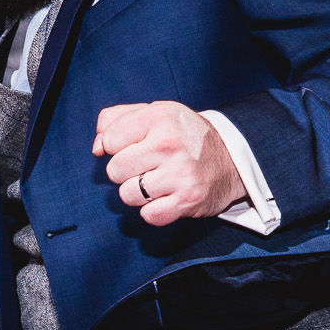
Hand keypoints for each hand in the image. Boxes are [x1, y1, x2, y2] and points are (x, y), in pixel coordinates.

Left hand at [94, 101, 246, 225]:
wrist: (233, 159)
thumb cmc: (185, 136)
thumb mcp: (155, 113)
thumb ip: (117, 120)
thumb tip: (96, 147)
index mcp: (159, 117)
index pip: (109, 140)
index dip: (116, 146)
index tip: (135, 146)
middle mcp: (169, 144)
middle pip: (114, 170)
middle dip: (126, 171)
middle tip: (148, 165)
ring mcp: (179, 174)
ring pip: (127, 195)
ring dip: (138, 193)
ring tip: (157, 181)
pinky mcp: (186, 200)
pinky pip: (148, 215)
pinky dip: (154, 210)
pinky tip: (167, 197)